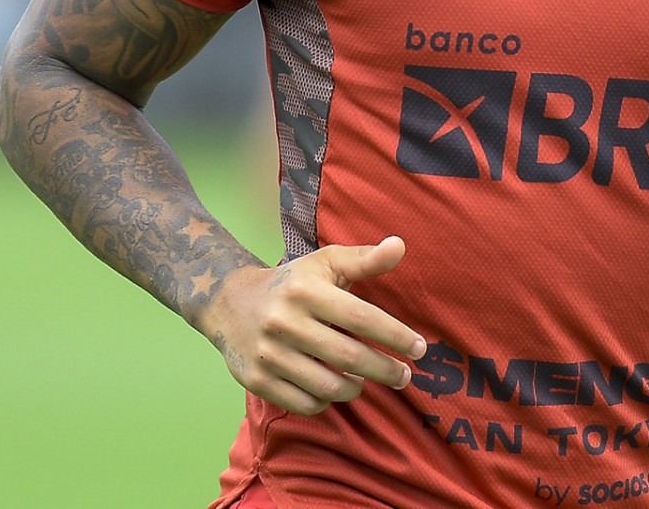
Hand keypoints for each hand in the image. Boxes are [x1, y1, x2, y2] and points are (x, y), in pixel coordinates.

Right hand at [197, 235, 426, 415]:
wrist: (229, 302)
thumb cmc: (292, 283)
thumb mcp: (325, 263)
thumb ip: (364, 259)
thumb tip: (400, 246)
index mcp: (305, 290)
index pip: (360, 317)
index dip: (395, 335)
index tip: (420, 348)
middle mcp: (284, 322)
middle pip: (348, 356)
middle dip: (385, 369)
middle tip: (404, 375)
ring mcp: (268, 354)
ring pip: (328, 386)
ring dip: (356, 387)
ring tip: (365, 379)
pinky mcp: (257, 379)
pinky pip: (304, 403)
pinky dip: (326, 401)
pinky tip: (333, 388)